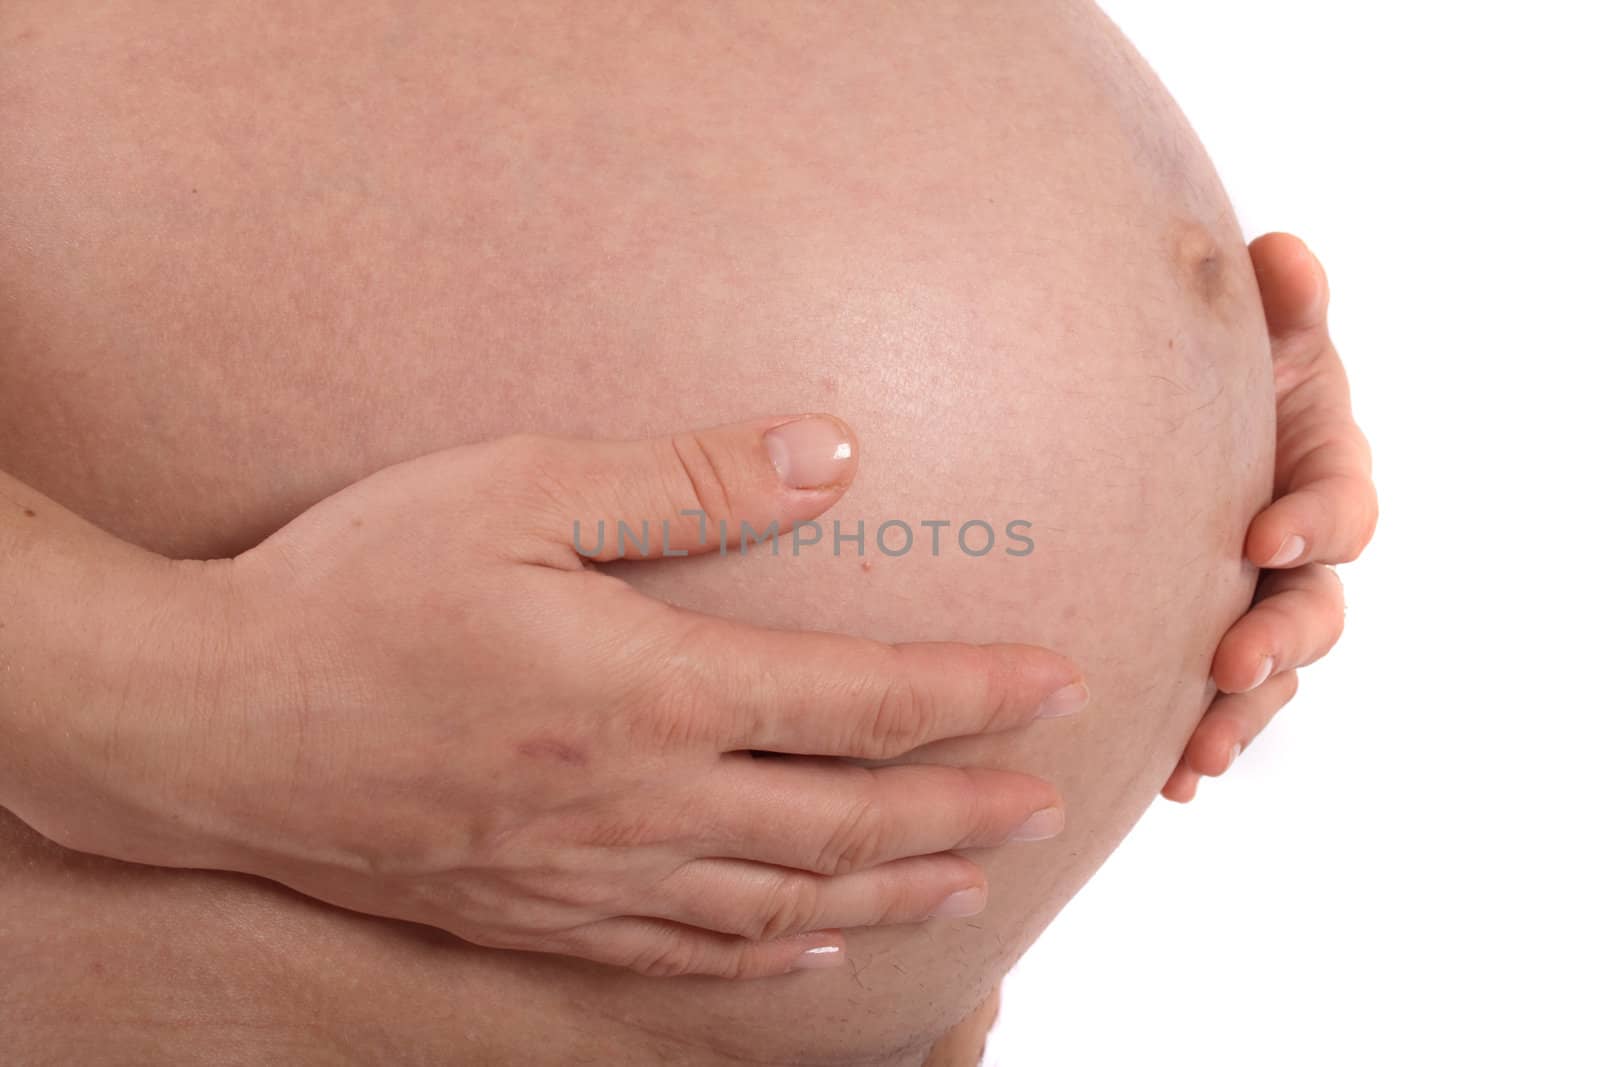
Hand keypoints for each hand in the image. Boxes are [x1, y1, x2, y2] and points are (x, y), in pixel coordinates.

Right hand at [38, 416, 1085, 977]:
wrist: (204, 725)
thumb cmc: (354, 587)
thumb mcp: (516, 492)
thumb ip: (685, 479)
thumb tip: (834, 453)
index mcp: (654, 690)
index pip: (862, 701)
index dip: (972, 697)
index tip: (1058, 685)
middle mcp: (642, 801)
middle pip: (844, 820)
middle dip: (961, 809)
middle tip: (1050, 803)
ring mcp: (589, 872)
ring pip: (781, 903)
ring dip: (889, 891)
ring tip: (968, 884)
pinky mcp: (531, 909)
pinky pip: (681, 951)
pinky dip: (768, 953)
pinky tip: (811, 947)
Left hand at [1163, 233, 1376, 801]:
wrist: (1155, 413)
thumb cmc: (1218, 368)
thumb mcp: (1254, 333)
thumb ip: (1278, 305)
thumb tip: (1281, 256)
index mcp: (1323, 470)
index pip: (1341, 505)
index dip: (1315, 523)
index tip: (1265, 536)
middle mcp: (1302, 550)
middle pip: (1316, 608)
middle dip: (1280, 638)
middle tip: (1234, 662)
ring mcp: (1261, 603)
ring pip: (1272, 673)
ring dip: (1243, 714)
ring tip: (1201, 753)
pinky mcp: (1214, 643)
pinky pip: (1219, 703)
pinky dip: (1201, 740)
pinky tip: (1168, 781)